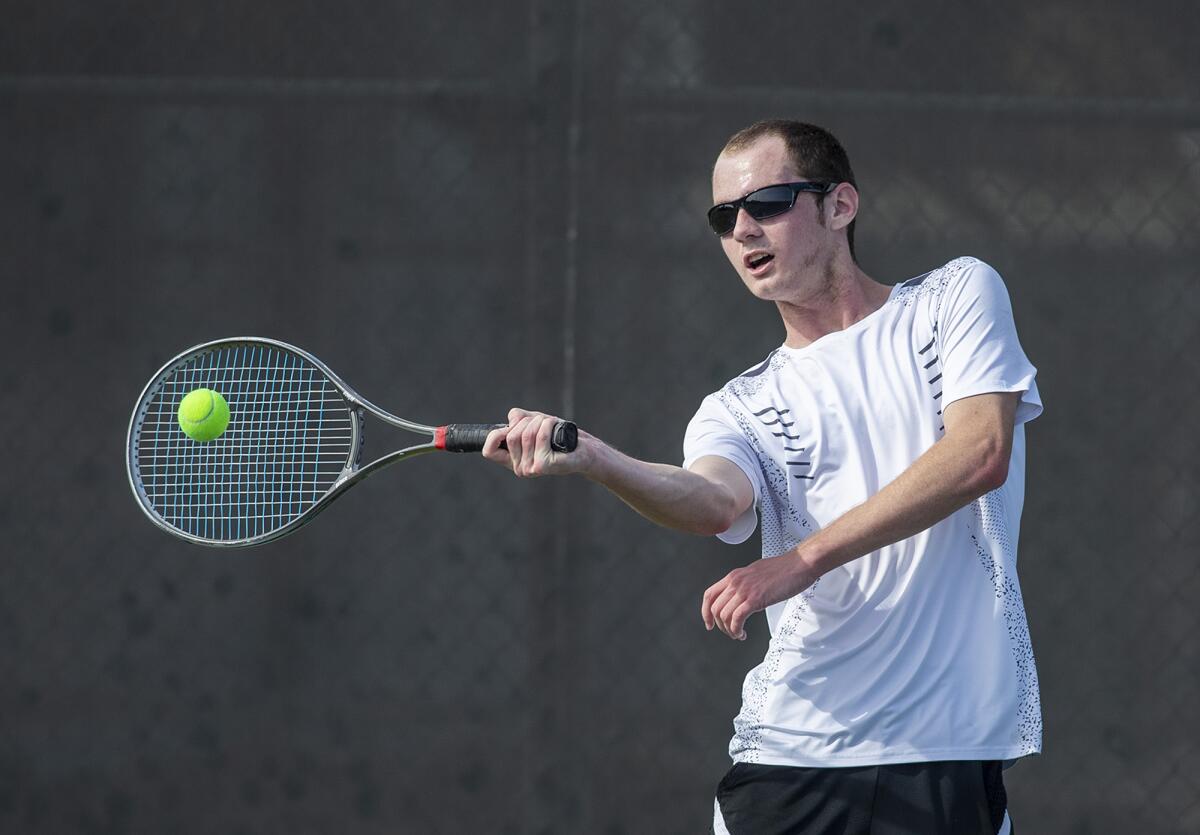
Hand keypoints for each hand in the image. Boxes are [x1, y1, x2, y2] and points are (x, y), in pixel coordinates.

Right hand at [482, 407, 588, 476]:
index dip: (495, 435)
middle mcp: (519, 468)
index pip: (489, 451)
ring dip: (539, 421)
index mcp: (512, 461)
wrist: (583, 449)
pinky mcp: (544, 465)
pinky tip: (555, 424)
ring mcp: (531, 469)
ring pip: (525, 434)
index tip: (509, 427)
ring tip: (550, 423)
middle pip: (510, 436)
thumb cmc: (558, 437)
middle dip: (526, 421)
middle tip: (541, 422)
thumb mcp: (533, 423)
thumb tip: (512, 419)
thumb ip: (518, 419)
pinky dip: (548, 424)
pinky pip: (540, 435)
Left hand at [701, 552, 816, 639]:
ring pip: (724, 615)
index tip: (709, 623)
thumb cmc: (784, 569)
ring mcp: (744, 590)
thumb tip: (743, 599)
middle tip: (730, 632)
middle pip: (714, 608)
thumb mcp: (756, 573)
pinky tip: (743, 633)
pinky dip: (737, 630)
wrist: (799, 564)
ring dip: (729, 630)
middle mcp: (735, 582)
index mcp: (734, 576)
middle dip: (720, 625)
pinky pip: (737, 619)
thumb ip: (746, 584)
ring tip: (738, 634)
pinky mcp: (755, 599)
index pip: (709, 594)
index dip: (705, 612)